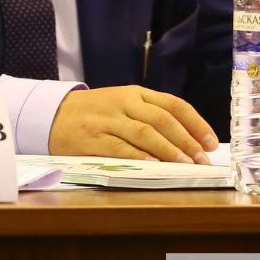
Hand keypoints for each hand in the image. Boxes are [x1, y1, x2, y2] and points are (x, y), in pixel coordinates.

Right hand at [49, 85, 217, 163]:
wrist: (49, 114)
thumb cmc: (92, 113)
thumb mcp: (120, 104)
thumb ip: (149, 115)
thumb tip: (189, 140)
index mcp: (133, 93)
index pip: (172, 104)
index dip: (195, 123)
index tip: (210, 142)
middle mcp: (121, 103)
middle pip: (161, 119)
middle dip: (186, 140)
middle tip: (201, 158)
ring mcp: (105, 120)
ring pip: (144, 133)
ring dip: (169, 150)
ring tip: (185, 165)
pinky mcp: (91, 138)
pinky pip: (122, 148)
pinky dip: (142, 157)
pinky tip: (156, 166)